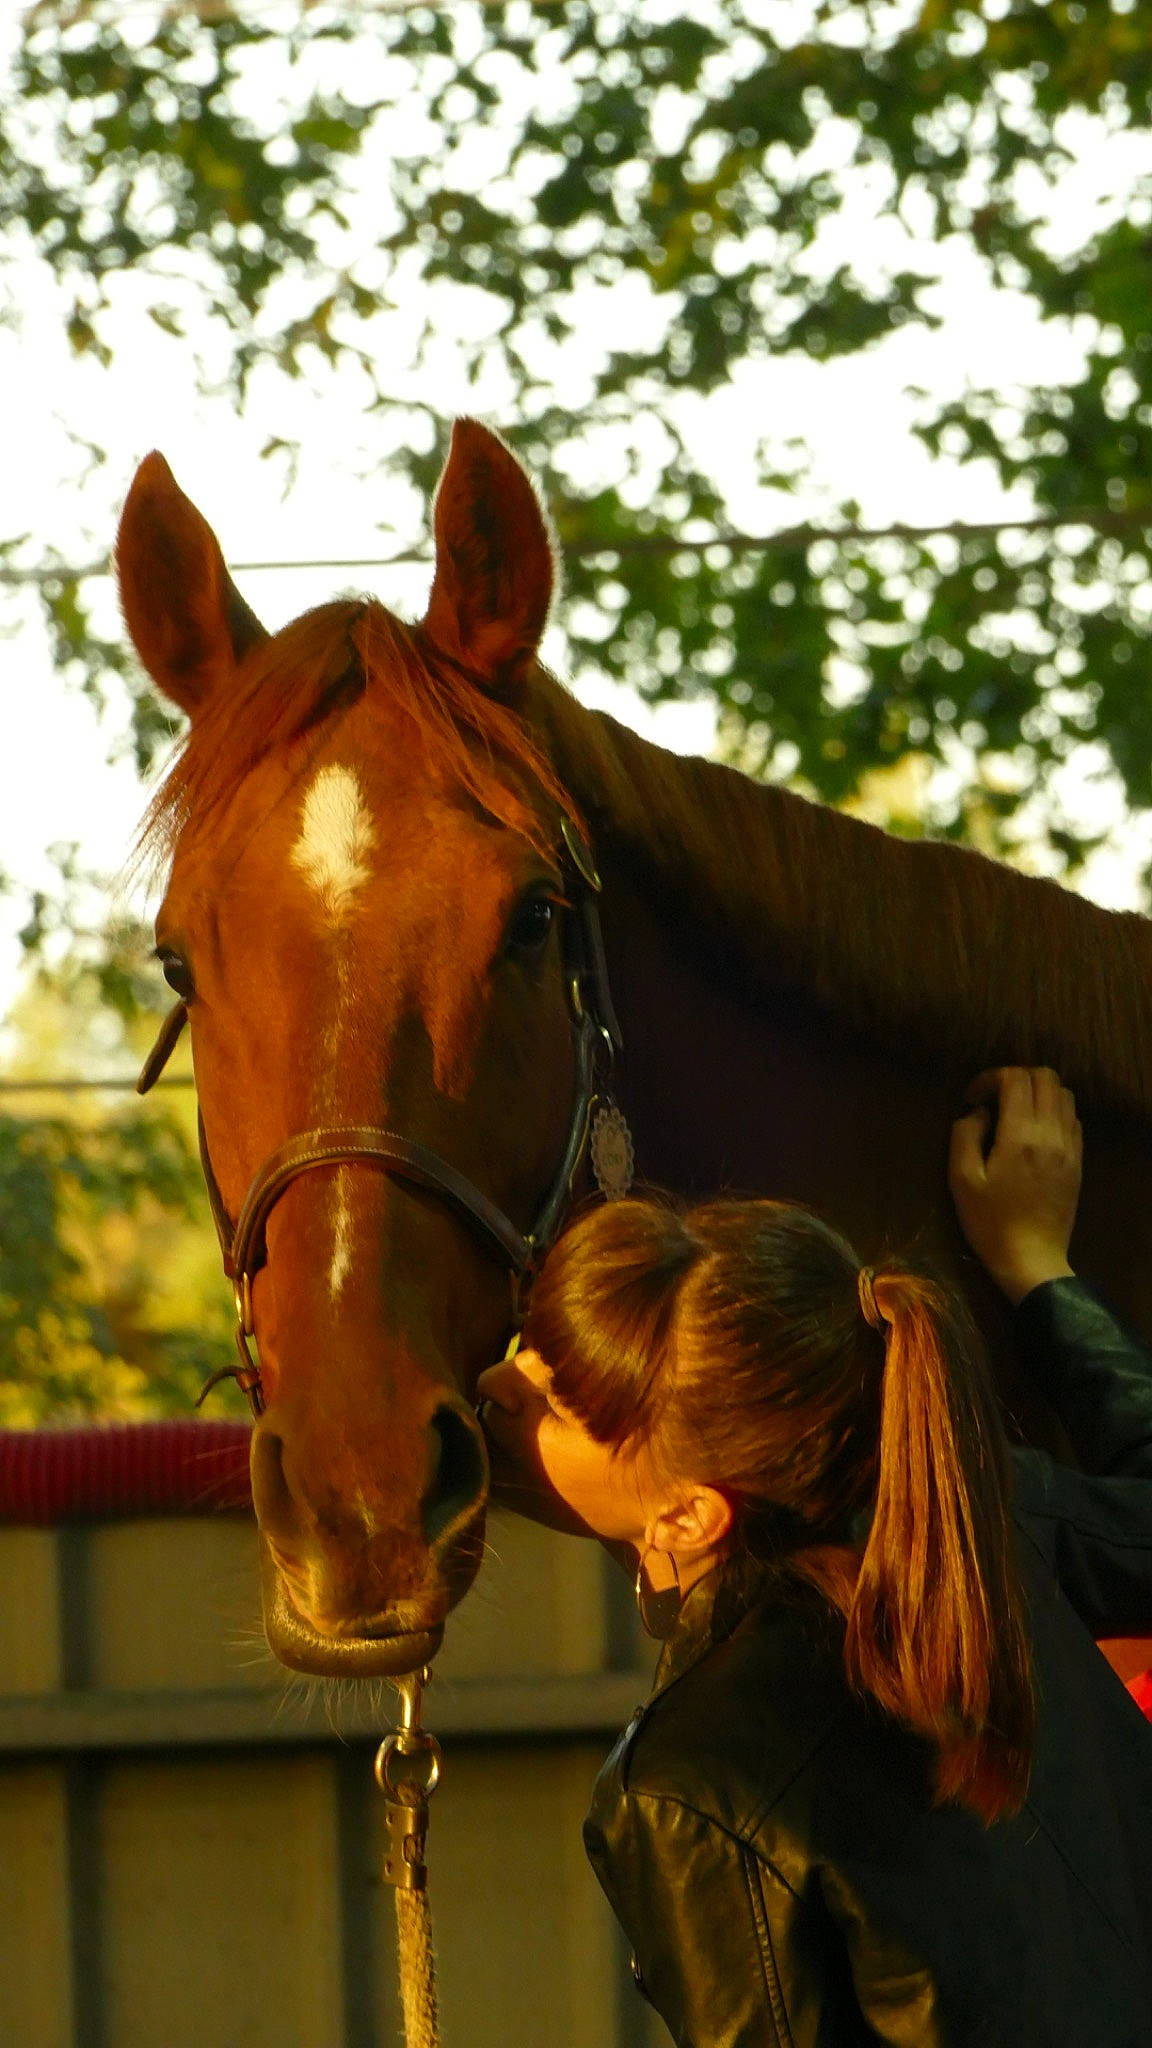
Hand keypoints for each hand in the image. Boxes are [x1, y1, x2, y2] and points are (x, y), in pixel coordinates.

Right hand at [948, 1067, 1081, 1304]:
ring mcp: (1070, 1148)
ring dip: (1038, 1092)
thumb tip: (979, 1112)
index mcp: (1020, 1136)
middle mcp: (1051, 1134)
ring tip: (1014, 1111)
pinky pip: (1073, 1119)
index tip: (972, 1097)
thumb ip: (965, 1135)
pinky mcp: (1078, 1162)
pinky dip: (1053, 1112)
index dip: (990, 1077)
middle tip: (994, 1098)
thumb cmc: (990, 1223)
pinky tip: (1034, 1131)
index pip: (1015, 1079)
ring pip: (1064, 1095)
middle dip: (1016, 1077)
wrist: (1031, 1259)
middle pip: (1045, 1078)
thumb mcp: (961, 1180)